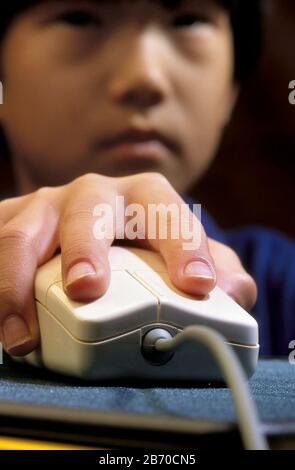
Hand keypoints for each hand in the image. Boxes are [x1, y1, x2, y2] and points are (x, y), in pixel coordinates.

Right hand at [0, 172, 256, 355]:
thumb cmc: (136, 245)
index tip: (195, 284)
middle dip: (87, 247)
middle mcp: (93, 196)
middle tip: (88, 288)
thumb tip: (235, 291)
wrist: (87, 231)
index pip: (165, 210)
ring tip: (23, 334)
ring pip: (26, 232)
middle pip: (89, 209)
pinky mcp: (11, 222)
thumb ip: (213, 272)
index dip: (182, 243)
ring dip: (18, 280)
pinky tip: (4, 323)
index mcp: (141, 199)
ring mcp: (47, 208)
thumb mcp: (177, 255)